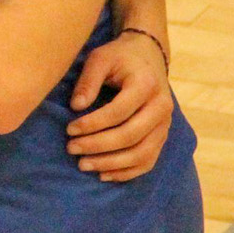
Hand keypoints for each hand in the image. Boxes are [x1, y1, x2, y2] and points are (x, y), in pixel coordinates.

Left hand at [66, 31, 173, 182]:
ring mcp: (165, 125)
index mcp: (146, 85)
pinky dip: (127, 172)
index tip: (69, 129)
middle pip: (131, 136)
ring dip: (111, 164)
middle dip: (98, 146)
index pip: (119, 112)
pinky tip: (104, 175)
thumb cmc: (119, 58)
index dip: (93, 123)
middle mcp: (161, 107)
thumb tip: (76, 106)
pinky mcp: (162, 137)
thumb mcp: (100, 58)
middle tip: (71, 149)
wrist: (148, 57)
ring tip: (83, 164)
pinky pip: (149, 162)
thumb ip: (88, 80)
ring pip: (142, 154)